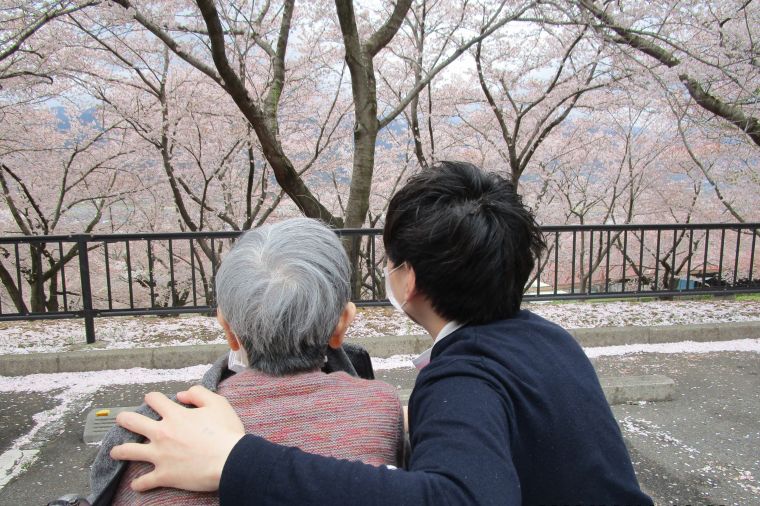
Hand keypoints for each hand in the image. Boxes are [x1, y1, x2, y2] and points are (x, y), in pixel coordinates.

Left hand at [110, 385, 244, 491]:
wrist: (230, 460)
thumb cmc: (226, 432)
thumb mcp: (218, 403)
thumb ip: (198, 394)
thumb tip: (182, 394)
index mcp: (175, 415)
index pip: (155, 400)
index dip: (152, 397)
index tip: (151, 399)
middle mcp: (162, 433)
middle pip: (133, 422)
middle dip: (125, 419)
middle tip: (121, 419)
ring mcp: (160, 455)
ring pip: (130, 451)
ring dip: (120, 450)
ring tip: (115, 451)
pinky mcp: (164, 475)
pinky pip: (145, 481)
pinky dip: (139, 483)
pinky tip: (136, 484)